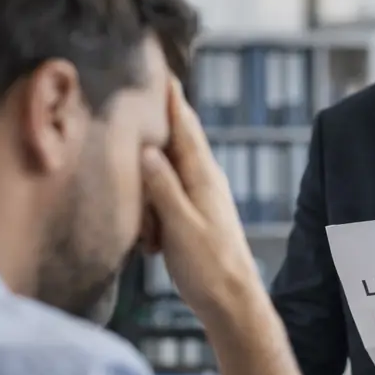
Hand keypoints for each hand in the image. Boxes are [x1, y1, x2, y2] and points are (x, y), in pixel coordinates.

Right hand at [138, 77, 261, 321]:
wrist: (233, 304)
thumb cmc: (208, 268)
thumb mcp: (179, 225)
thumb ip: (162, 186)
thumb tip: (146, 148)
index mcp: (202, 177)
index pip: (185, 127)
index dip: (171, 99)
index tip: (161, 70)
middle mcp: (206, 181)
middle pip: (179, 141)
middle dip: (162, 119)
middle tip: (145, 91)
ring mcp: (204, 199)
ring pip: (172, 169)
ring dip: (154, 167)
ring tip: (141, 151)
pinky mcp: (198, 218)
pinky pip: (171, 195)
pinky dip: (156, 198)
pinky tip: (150, 214)